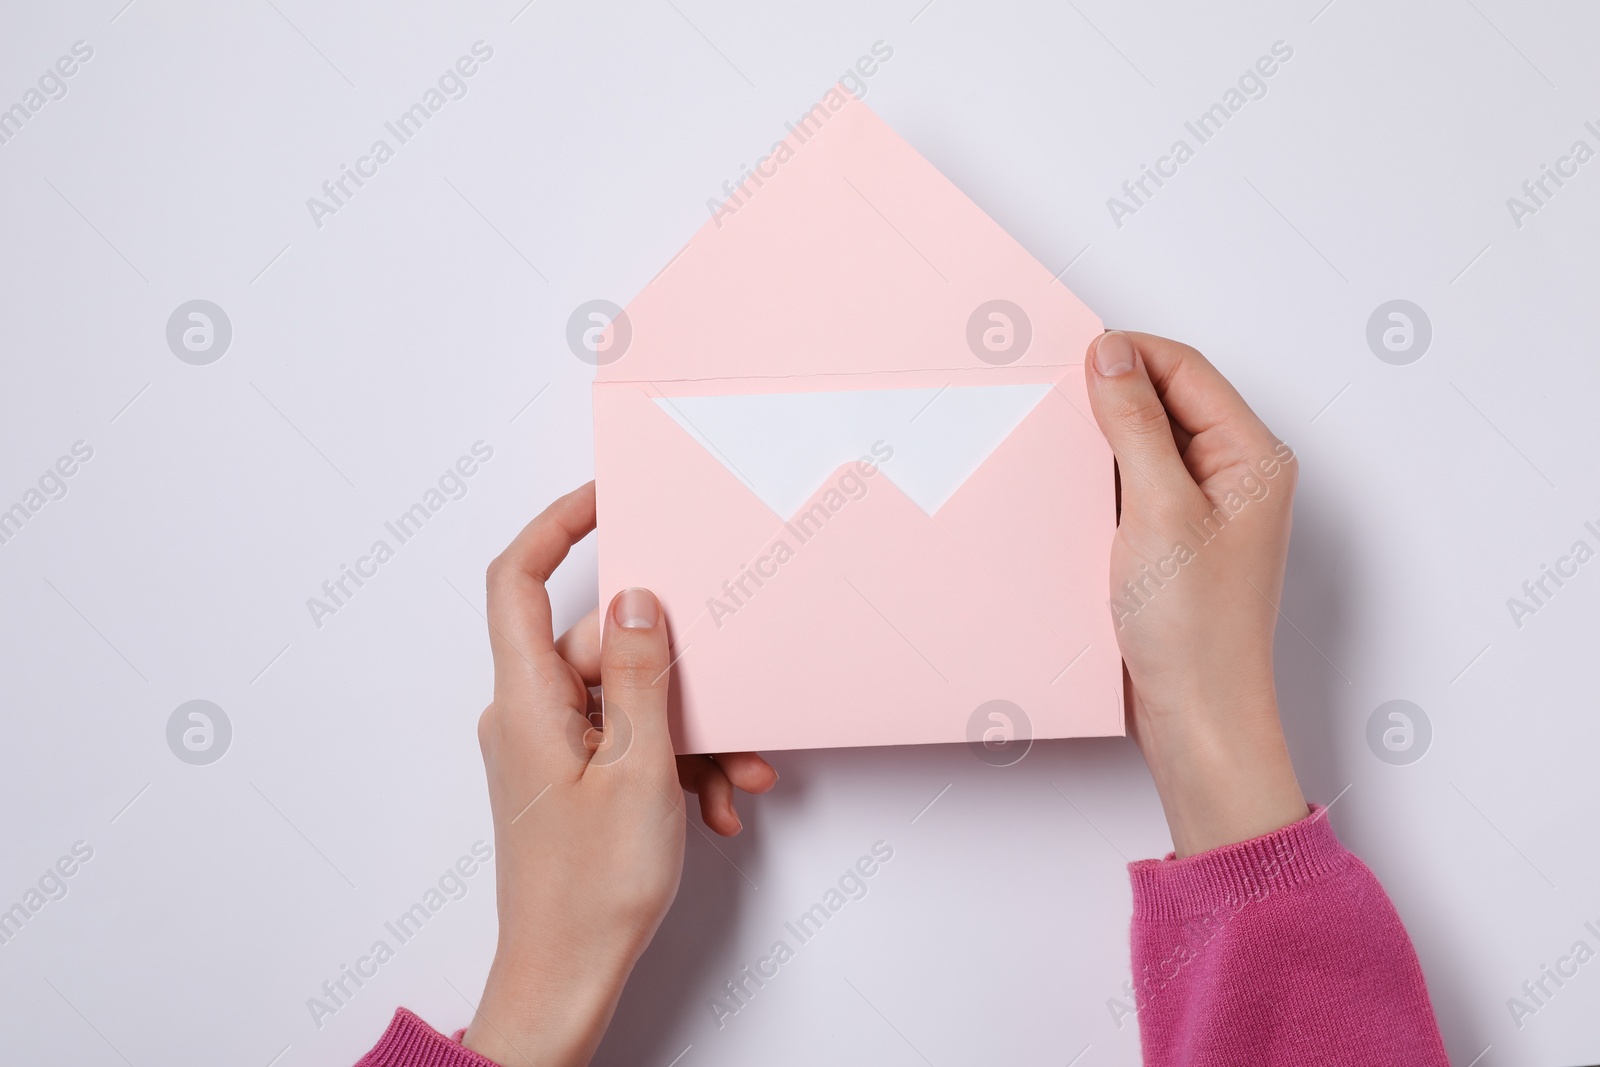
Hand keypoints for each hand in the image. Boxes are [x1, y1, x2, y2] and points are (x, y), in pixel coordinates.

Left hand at [463, 483, 775, 1065]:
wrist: (565, 980)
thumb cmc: (590, 891)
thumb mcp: (639, 769)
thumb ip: (641, 675)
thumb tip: (639, 600)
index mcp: (526, 699)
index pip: (518, 580)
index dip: (556, 526)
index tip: (608, 498)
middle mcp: (528, 713)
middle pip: (604, 646)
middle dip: (678, 674)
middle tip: (732, 709)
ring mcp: (550, 747)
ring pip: (628, 700)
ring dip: (690, 732)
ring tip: (735, 776)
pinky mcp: (571, 777)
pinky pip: (627, 741)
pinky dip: (674, 763)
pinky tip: (715, 803)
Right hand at [1084, 332, 1307, 856]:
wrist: (1195, 717)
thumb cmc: (1196, 630)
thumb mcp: (1158, 509)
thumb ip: (1134, 424)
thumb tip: (1110, 355)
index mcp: (1252, 457)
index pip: (1186, 370)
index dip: (1128, 356)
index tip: (1069, 359)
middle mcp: (1234, 477)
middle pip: (1166, 402)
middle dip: (1110, 397)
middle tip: (1053, 399)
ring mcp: (1204, 511)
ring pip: (1144, 445)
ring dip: (1100, 443)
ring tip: (1058, 449)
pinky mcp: (1173, 542)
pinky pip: (1133, 487)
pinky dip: (1099, 483)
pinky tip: (1068, 495)